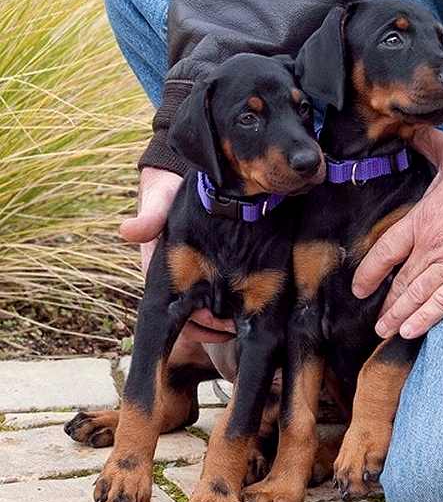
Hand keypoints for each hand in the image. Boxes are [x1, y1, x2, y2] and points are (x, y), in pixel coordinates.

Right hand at [120, 167, 235, 342]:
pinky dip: (237, 300)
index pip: (174, 311)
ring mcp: (196, 273)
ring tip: (248, 319)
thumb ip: (150, 216)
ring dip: (226, 319)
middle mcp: (178, 278)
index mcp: (160, 271)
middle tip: (241, 325)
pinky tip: (255, 299)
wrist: (183, 175)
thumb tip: (127, 232)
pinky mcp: (213, 266)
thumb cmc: (167, 190)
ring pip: (210, 309)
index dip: (196, 323)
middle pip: (195, 318)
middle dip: (216, 326)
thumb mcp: (160, 199)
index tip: (220, 324)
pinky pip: (223, 291)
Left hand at [352, 127, 442, 338]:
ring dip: (399, 316)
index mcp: (420, 221)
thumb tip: (408, 129)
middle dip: (385, 304)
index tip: (358, 288)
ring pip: (418, 296)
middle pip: (400, 282)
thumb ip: (425, 144)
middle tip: (374, 321)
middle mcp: (430, 247)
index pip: (385, 253)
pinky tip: (411, 332)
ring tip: (385, 331)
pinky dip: (427, 318)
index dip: (368, 273)